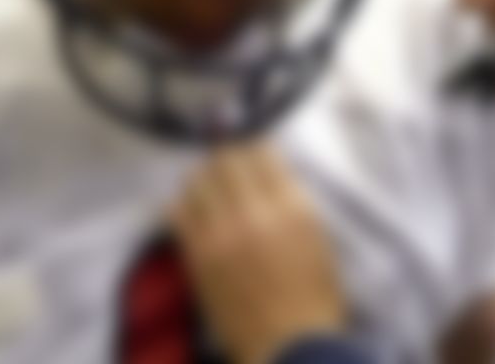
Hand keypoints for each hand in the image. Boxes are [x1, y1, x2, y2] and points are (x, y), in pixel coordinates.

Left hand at [171, 145, 346, 363]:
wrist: (289, 344)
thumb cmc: (315, 293)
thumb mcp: (317, 237)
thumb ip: (292, 201)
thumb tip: (266, 173)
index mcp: (291, 207)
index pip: (261, 154)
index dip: (253, 149)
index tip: (251, 155)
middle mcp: (253, 213)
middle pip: (225, 162)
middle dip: (226, 159)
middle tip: (227, 167)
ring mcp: (220, 234)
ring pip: (197, 181)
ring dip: (202, 177)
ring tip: (207, 186)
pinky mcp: (196, 256)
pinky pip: (177, 213)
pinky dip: (181, 203)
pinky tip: (188, 208)